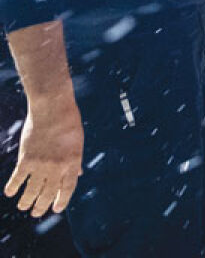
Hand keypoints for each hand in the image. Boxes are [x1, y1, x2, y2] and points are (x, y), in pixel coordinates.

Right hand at [4, 92, 83, 216]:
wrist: (53, 108)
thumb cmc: (68, 123)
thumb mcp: (78, 142)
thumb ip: (76, 161)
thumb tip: (78, 175)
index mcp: (73, 162)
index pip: (68, 188)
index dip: (62, 201)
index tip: (56, 209)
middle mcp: (57, 167)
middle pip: (49, 193)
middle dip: (42, 206)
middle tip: (36, 213)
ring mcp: (41, 164)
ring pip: (32, 190)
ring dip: (27, 201)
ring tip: (23, 207)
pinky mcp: (26, 159)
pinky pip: (18, 178)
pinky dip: (13, 187)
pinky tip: (10, 193)